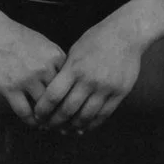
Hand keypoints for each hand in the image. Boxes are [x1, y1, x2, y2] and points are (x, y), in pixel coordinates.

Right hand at [0, 20, 65, 122]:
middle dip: (61, 111)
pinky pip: (24, 111)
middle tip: (63, 121)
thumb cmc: (19, 39)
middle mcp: (45, 68)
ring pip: (43, 107)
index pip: (70, 83)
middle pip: (59, 97)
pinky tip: (32, 122)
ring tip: (47, 124)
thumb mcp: (45, 44)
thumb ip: (56, 62)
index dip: (71, 97)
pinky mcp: (10, 88)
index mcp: (56, 57)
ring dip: (46, 118)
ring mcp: (27, 79)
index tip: (71, 106)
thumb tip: (67, 80)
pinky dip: (30, 121)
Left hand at [31, 20, 148, 133]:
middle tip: (48, 127)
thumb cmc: (97, 39)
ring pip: (85, 117)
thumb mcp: (75, 51)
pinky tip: (83, 128)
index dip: (43, 110)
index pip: (53, 96)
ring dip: (72, 127)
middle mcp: (89, 80)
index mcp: (74, 68)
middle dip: (54, 122)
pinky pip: (103, 115)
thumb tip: (52, 93)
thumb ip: (65, 72)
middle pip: (67, 110)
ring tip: (65, 130)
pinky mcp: (119, 92)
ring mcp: (106, 88)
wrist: (126, 34)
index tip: (37, 116)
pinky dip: (91, 124)